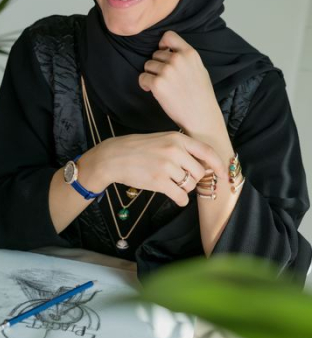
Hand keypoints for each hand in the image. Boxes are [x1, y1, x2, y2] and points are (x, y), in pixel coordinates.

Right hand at [97, 131, 227, 206]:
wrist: (114, 157)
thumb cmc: (139, 148)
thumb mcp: (163, 139)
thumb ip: (182, 148)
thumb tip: (204, 165)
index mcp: (177, 138)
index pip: (207, 151)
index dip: (218, 165)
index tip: (223, 174)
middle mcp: (175, 150)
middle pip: (199, 172)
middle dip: (193, 179)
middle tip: (181, 178)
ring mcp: (167, 166)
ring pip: (190, 185)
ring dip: (185, 188)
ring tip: (172, 184)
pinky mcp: (159, 182)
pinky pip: (181, 197)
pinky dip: (180, 200)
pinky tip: (175, 196)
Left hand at [138, 30, 221, 137]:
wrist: (201, 117)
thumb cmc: (201, 96)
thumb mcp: (199, 69)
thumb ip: (185, 57)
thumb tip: (168, 50)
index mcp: (190, 53)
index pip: (169, 36)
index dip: (162, 44)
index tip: (163, 52)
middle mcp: (178, 59)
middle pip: (155, 54)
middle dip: (157, 65)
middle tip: (167, 79)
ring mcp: (167, 71)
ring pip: (148, 65)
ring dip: (151, 75)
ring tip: (163, 87)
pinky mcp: (157, 84)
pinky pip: (142, 78)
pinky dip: (145, 85)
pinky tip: (154, 92)